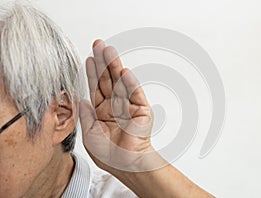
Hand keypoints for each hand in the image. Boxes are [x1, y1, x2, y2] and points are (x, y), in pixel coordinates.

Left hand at [80, 40, 157, 171]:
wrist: (127, 166)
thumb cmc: (110, 155)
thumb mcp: (90, 135)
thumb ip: (86, 116)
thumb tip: (82, 100)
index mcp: (102, 111)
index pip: (97, 87)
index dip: (93, 72)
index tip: (89, 58)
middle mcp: (115, 106)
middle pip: (108, 80)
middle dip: (103, 63)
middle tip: (99, 45)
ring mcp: (129, 106)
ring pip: (120, 83)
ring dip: (115, 67)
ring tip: (109, 52)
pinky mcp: (141, 110)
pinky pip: (135, 94)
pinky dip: (130, 83)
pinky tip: (124, 72)